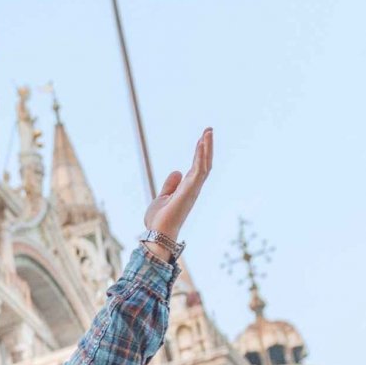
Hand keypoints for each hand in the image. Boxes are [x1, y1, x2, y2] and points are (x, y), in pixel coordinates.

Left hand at [143, 128, 213, 252]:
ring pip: (204, 165)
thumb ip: (170, 185)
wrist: (157, 234)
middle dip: (206, 147)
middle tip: (208, 130)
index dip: (199, 153)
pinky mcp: (189, 190)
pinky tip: (201, 143)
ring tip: (207, 132)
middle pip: (204, 164)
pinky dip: (201, 156)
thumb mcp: (162, 198)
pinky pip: (199, 170)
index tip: (201, 139)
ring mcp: (193, 189)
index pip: (196, 168)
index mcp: (187, 189)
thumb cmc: (159, 220)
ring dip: (206, 147)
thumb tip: (177, 171)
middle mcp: (193, 188)